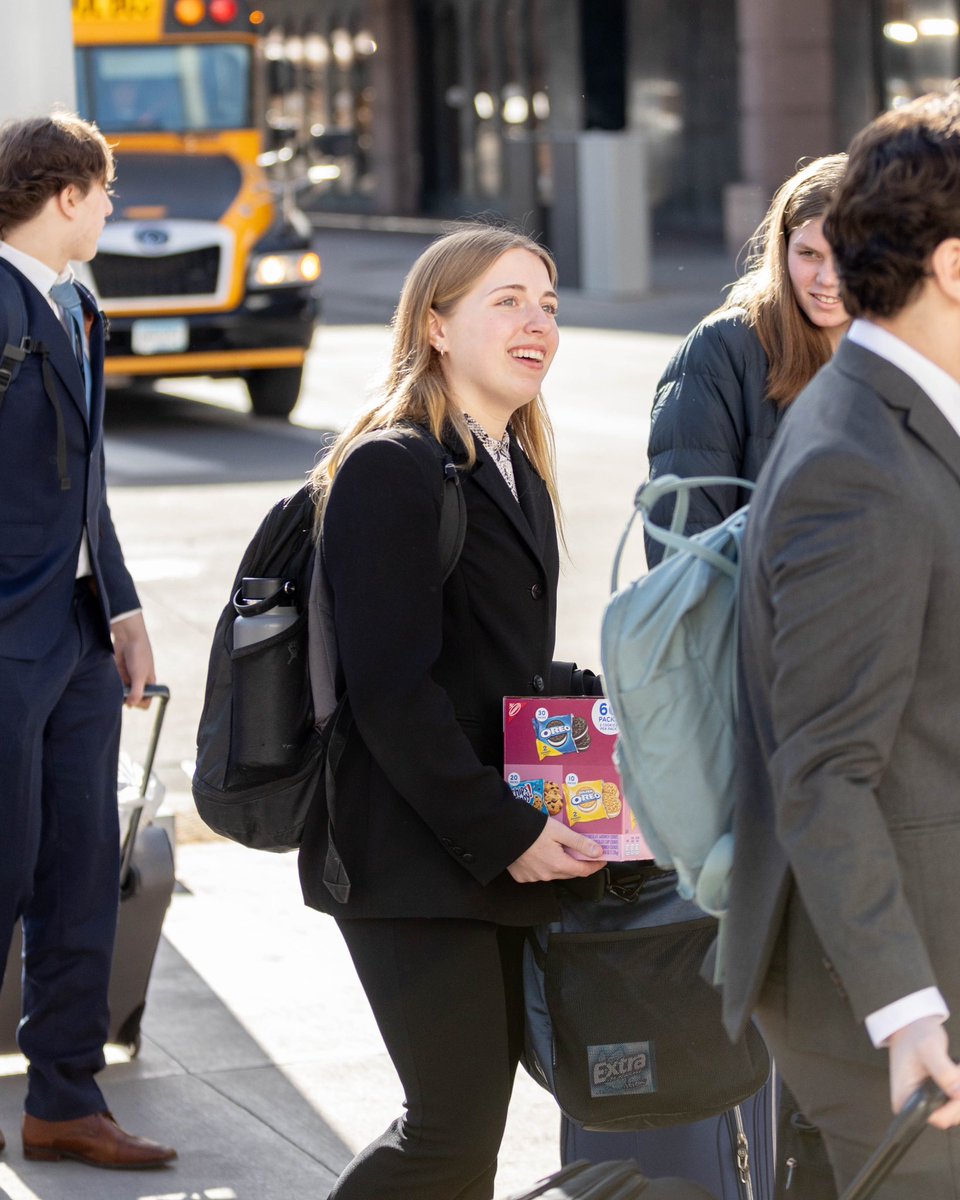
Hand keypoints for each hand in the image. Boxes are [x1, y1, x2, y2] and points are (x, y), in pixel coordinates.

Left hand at [111, 611, 155, 707]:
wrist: (128, 637)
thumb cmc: (138, 655)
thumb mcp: (139, 676)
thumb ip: (136, 692)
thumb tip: (131, 706)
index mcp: (149, 683)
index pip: (146, 702)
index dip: (139, 703)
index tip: (131, 699)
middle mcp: (139, 682)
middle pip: (132, 698)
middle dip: (126, 699)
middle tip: (121, 695)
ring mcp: (128, 677)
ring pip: (122, 692)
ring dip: (118, 691)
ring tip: (115, 686)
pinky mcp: (119, 672)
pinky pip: (115, 684)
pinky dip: (112, 684)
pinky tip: (111, 680)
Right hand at [507, 817, 606, 882]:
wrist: (502, 830)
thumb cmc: (531, 828)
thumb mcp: (559, 831)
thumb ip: (579, 843)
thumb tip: (599, 852)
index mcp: (558, 865)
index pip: (583, 870)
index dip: (595, 865)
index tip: (602, 859)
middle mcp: (546, 875)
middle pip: (569, 872)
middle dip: (579, 864)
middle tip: (584, 852)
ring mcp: (533, 877)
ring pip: (554, 874)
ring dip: (561, 865)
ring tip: (561, 850)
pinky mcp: (521, 876)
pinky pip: (538, 873)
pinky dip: (544, 866)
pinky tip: (542, 854)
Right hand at [888, 1015, 959, 1129]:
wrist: (913, 1027)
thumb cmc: (915, 1035)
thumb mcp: (929, 1048)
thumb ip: (944, 1072)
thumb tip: (958, 1095)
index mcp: (904, 1099)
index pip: (936, 1118)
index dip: (953, 1107)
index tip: (957, 1086)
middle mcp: (914, 1106)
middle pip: (949, 1118)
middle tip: (957, 1071)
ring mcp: (926, 1104)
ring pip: (956, 1112)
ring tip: (956, 1070)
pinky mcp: (935, 1099)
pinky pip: (955, 1104)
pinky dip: (959, 1091)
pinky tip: (957, 1074)